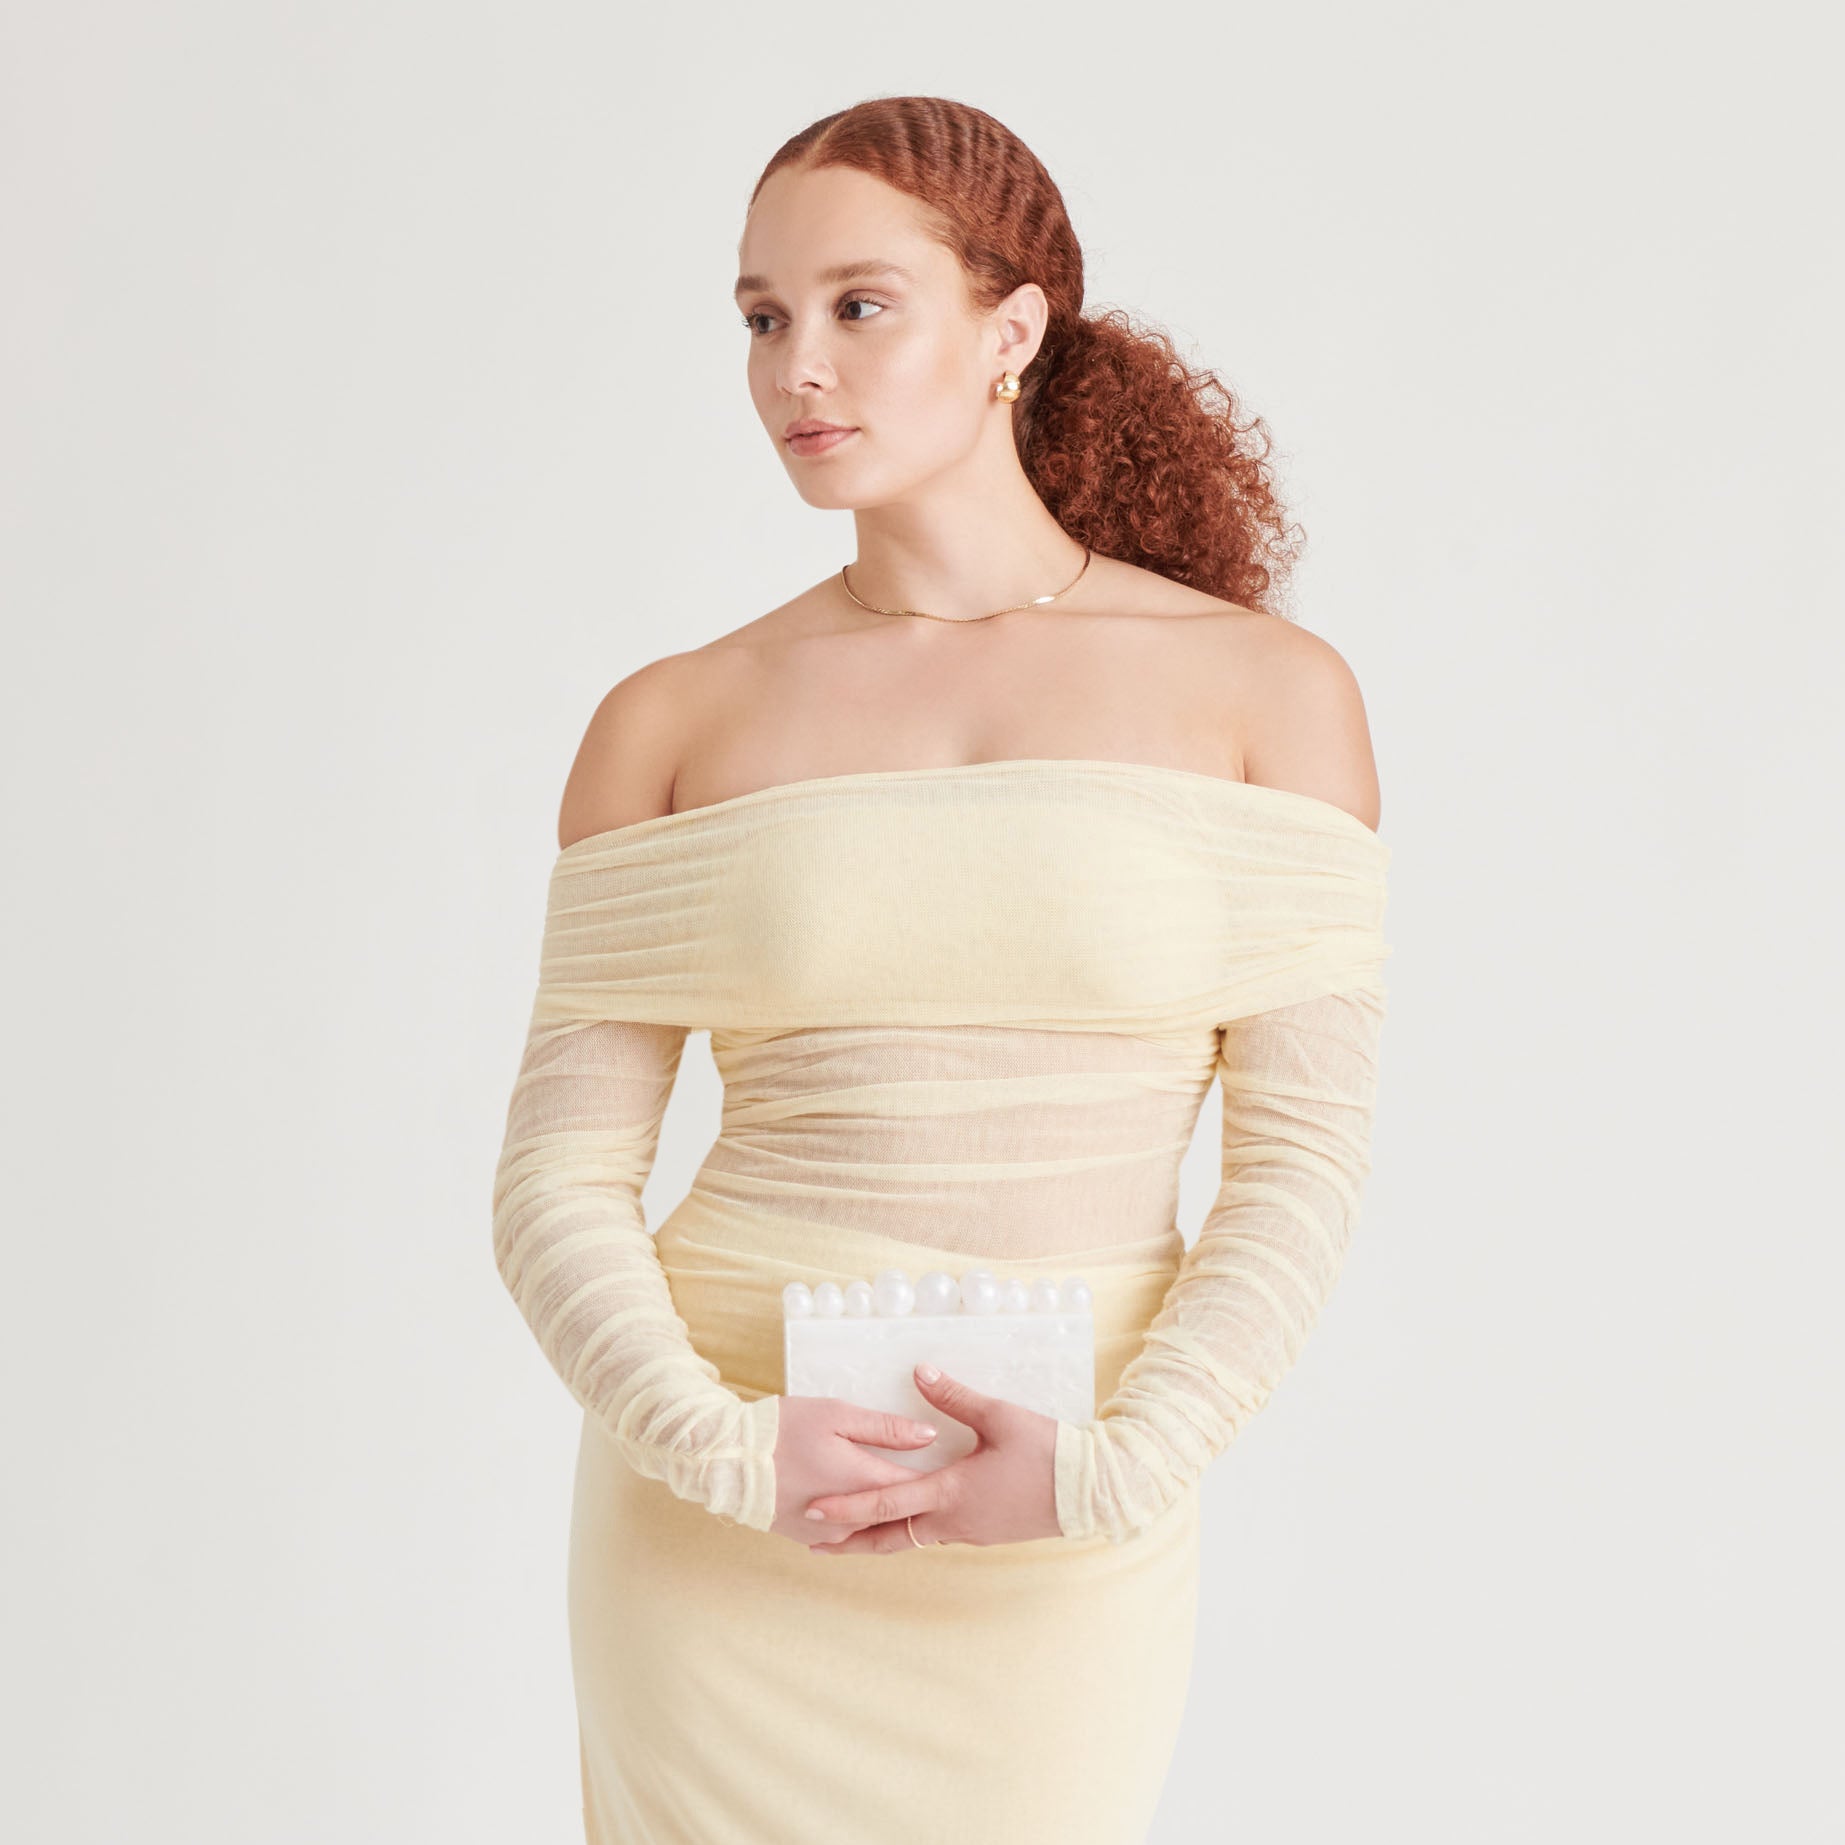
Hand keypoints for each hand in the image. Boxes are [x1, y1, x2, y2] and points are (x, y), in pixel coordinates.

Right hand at [768, 1393, 939, 1544]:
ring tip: (899, 1491)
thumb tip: (931, 1435)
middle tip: (934, 1483)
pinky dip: (858, 1519)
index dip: (939, 1475)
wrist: (729, 1461)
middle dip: (917, 1497)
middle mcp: (855, 1518)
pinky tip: (860, 1503)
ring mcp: (833, 1533)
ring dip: (887, 1511)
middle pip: (901, 1512)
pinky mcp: (812, 1539)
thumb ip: (886, 1428)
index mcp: (867, 1483)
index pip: (920, 1486)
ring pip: (875, 1526)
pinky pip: (848, 1532)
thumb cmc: (784, 1429)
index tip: (952, 1464)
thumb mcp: (836, 1414)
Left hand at [803, 1365, 1061, 1552]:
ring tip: (853, 1530)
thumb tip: (920, 1371)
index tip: (813, 1514)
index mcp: (951, 1493)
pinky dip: (912, 1531)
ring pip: (914, 1539)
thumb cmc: (1047, 1452)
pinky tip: (909, 1517)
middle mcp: (954, 1522)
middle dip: (850, 1541)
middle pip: (890, 1538)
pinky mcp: (986, 1533)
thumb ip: (955, 1396)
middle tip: (814, 1543)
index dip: (846, 1508)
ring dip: (881, 1536)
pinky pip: (938, 1535)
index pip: (886, 1504)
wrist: (1091, 1490)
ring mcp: (971, 1533)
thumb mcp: (1000, 1416)